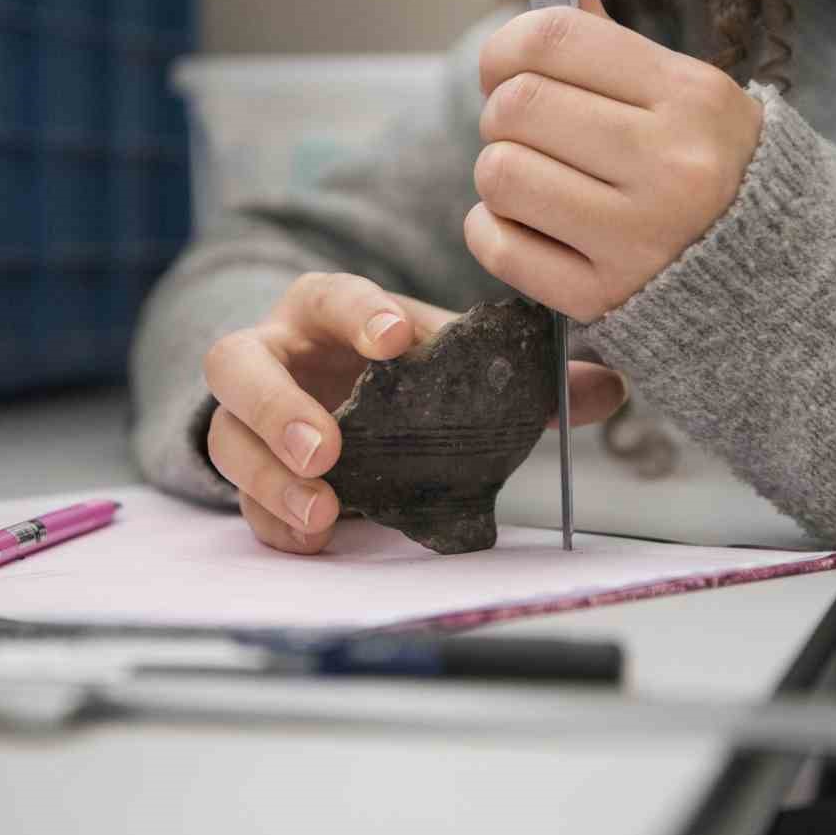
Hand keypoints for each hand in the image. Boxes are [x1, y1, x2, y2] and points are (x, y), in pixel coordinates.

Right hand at [202, 273, 627, 553]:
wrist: (334, 390)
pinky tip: (314, 538)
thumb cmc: (395, 365)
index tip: (398, 339)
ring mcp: (249, 414)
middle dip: (277, 406)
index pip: (330, 296)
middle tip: (326, 448)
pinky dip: (273, 521)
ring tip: (324, 509)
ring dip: (269, 476)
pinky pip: (243, 500)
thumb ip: (520, 376)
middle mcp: (272, 352)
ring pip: (228, 437)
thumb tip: (607, 388)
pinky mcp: (250, 471)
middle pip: (238, 364)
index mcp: (324, 308)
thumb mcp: (447, 359)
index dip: (359, 313)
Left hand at [468, 0, 763, 320]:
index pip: (553, 38)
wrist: (767, 273)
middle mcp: (670, 166)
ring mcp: (637, 238)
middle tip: (525, 130)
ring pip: (500, 174)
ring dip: (500, 172)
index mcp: (690, 99)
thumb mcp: (681, 93)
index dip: (505, 46)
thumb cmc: (706, 166)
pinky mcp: (602, 296)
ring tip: (536, 179)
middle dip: (502, 112)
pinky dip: (493, 228)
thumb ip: (605, 39)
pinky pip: (497, 244)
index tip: (503, 66)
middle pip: (517, 105)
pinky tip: (529, 224)